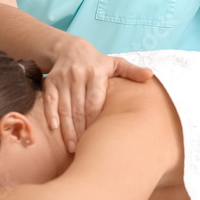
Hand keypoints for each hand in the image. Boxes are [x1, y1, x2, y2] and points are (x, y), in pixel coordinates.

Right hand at [44, 36, 153, 153]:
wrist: (71, 49)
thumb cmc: (98, 62)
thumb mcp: (116, 63)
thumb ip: (132, 71)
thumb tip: (150, 75)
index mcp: (96, 73)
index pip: (94, 102)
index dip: (95, 121)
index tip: (98, 137)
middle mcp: (78, 76)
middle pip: (79, 108)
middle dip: (80, 131)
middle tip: (82, 150)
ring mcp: (63, 79)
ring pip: (64, 107)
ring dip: (67, 129)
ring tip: (71, 148)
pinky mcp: (50, 82)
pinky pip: (49, 100)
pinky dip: (50, 115)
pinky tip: (54, 130)